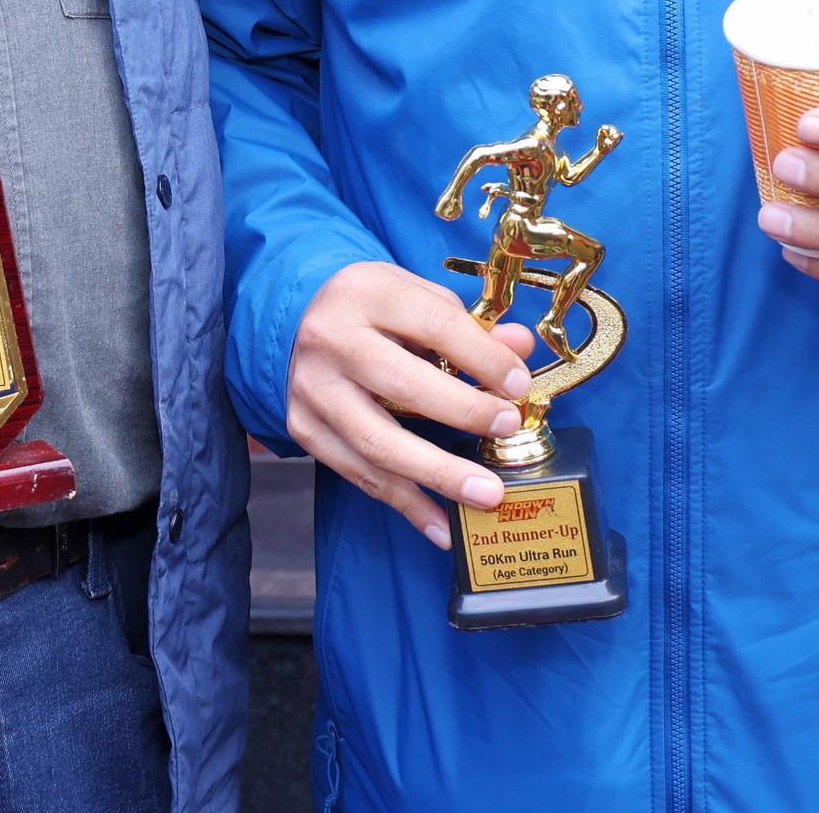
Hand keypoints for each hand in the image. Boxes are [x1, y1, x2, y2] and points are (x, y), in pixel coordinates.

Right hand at [285, 262, 537, 550]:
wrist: (299, 320)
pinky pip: (360, 474)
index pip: (434, 323)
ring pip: (378, 442)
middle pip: (403, 385)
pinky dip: (405, 504)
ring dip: (438, 474)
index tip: (519, 387)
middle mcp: (331, 339)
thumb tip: (519, 348)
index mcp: (366, 293)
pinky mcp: (305, 428)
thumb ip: (469, 325)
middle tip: (507, 429)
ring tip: (487, 494)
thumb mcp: (417, 298)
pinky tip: (442, 525)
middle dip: (464, 412)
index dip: (482, 357)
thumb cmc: (374, 310)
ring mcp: (313, 388)